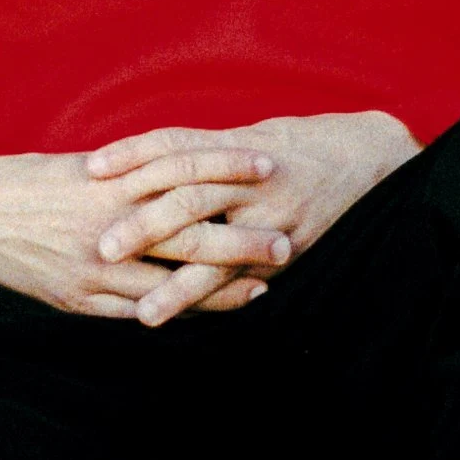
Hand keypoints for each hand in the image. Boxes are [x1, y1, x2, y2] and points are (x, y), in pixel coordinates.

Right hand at [0, 140, 286, 322]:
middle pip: (190, 237)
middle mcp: (109, 227)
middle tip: (285, 243)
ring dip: (219, 291)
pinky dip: (176, 313)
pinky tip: (205, 314)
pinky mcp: (80, 299)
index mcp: (111, 182)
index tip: (266, 168)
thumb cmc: (26, 182)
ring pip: (171, 285)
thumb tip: (172, 169)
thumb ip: (128, 173)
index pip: (185, 173)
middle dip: (241, 243)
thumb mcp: (80, 167)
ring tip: (261, 290)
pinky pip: (138, 311)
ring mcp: (95, 269)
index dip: (228, 170)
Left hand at [86, 110, 419, 295]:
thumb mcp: (248, 136)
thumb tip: (138, 163)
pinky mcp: (290, 248)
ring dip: (179, 286)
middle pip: (189, 198)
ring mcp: (273, 216)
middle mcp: (252, 179)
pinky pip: (248, 279)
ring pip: (220, 250)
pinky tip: (195, 323)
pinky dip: (219, 302)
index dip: (132, 154)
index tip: (90, 168)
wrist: (369, 157)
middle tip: (102, 248)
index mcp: (234, 145)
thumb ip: (200, 152)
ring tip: (143, 313)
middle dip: (145, 226)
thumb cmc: (297, 147)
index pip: (174, 145)